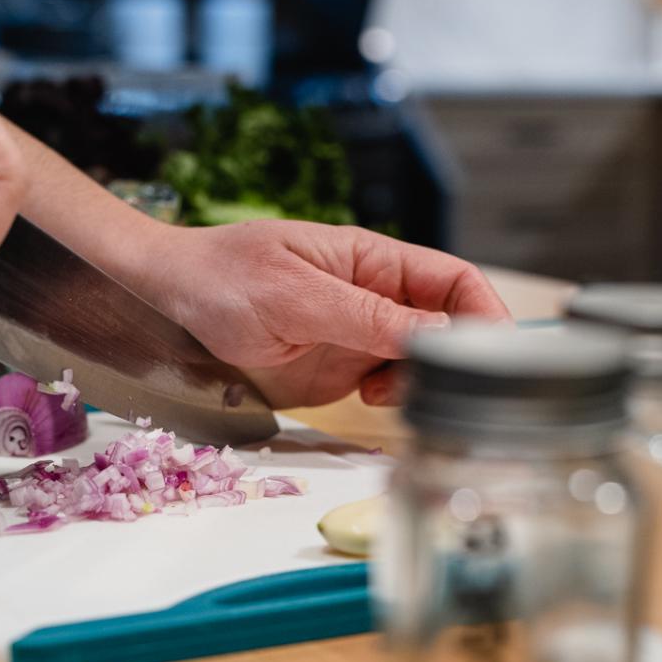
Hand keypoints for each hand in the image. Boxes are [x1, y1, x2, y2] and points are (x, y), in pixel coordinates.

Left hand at [132, 221, 511, 408]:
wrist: (167, 299)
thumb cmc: (224, 278)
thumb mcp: (297, 296)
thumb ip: (368, 316)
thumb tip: (443, 332)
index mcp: (374, 261)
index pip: (454, 280)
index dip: (483, 313)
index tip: (494, 355)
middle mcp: (375, 296)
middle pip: (447, 325)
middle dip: (453, 356)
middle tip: (434, 384)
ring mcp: (358, 334)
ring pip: (421, 361)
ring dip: (422, 381)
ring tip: (390, 392)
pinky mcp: (339, 369)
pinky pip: (387, 384)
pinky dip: (395, 397)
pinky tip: (371, 400)